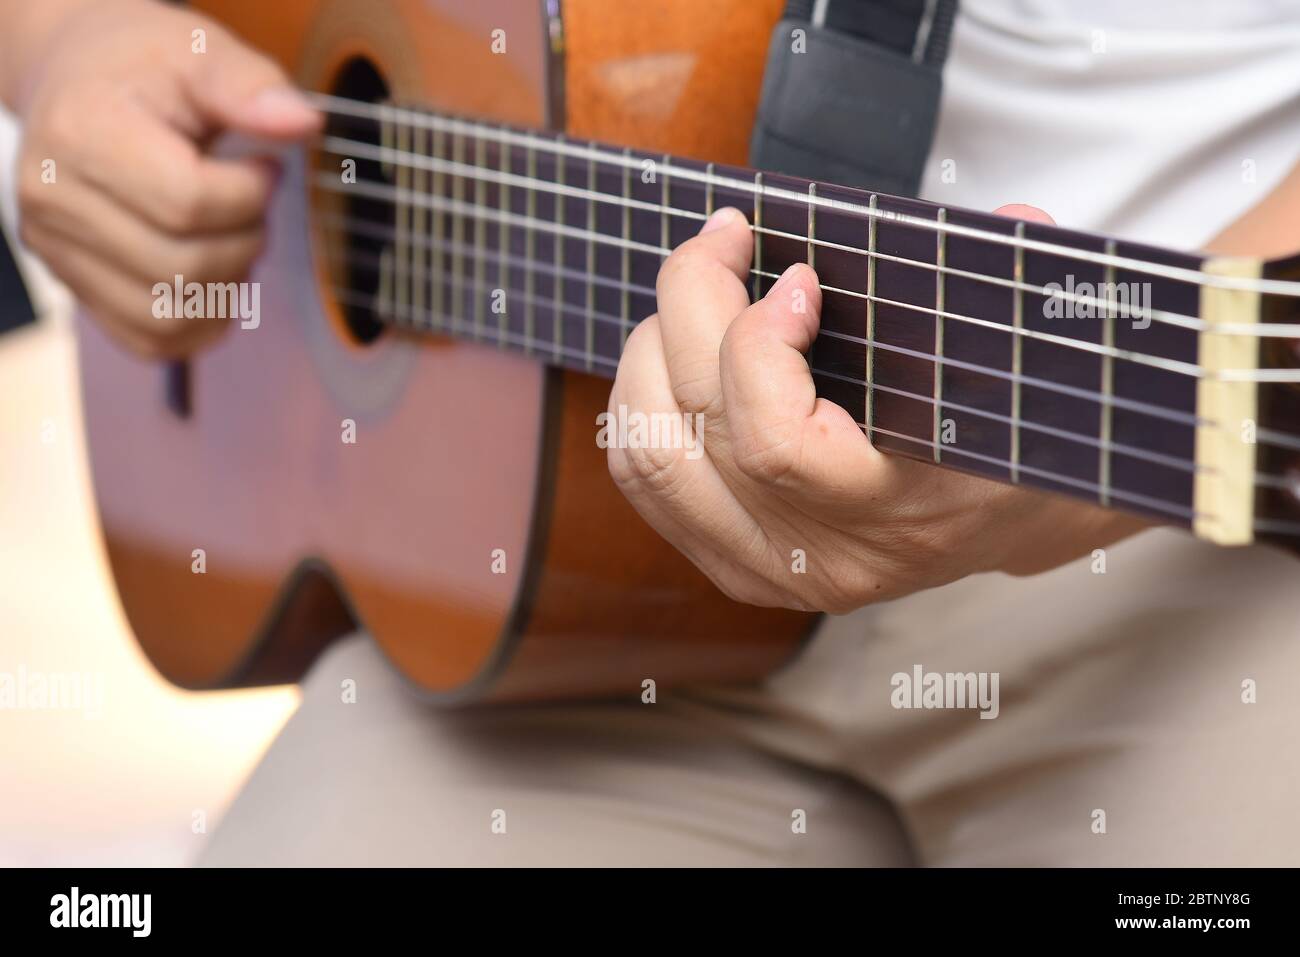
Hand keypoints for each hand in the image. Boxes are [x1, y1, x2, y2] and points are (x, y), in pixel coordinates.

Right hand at [9, 0, 319, 357]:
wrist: (78, 79)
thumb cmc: (142, 67)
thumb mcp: (198, 50)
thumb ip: (249, 86)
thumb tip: (302, 124)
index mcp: (82, 134)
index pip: (189, 203)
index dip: (250, 195)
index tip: (266, 167)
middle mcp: (54, 200)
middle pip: (183, 268)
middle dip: (245, 243)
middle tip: (253, 206)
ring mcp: (57, 250)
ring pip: (169, 316)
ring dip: (227, 288)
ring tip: (233, 237)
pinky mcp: (73, 284)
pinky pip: (150, 339)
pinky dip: (200, 323)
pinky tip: (217, 278)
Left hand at [606, 205, 1145, 613]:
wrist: (1018, 515)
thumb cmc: (1018, 421)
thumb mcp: (1036, 359)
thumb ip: (1018, 293)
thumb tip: (1011, 224)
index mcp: (904, 514)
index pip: (775, 447)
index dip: (758, 346)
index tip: (798, 276)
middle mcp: (827, 557)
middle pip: (698, 432)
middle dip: (689, 307)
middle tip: (724, 238)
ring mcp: (773, 571)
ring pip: (649, 458)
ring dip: (651, 353)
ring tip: (695, 289)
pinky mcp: (737, 565)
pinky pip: (645, 478)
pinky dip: (642, 401)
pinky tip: (678, 348)